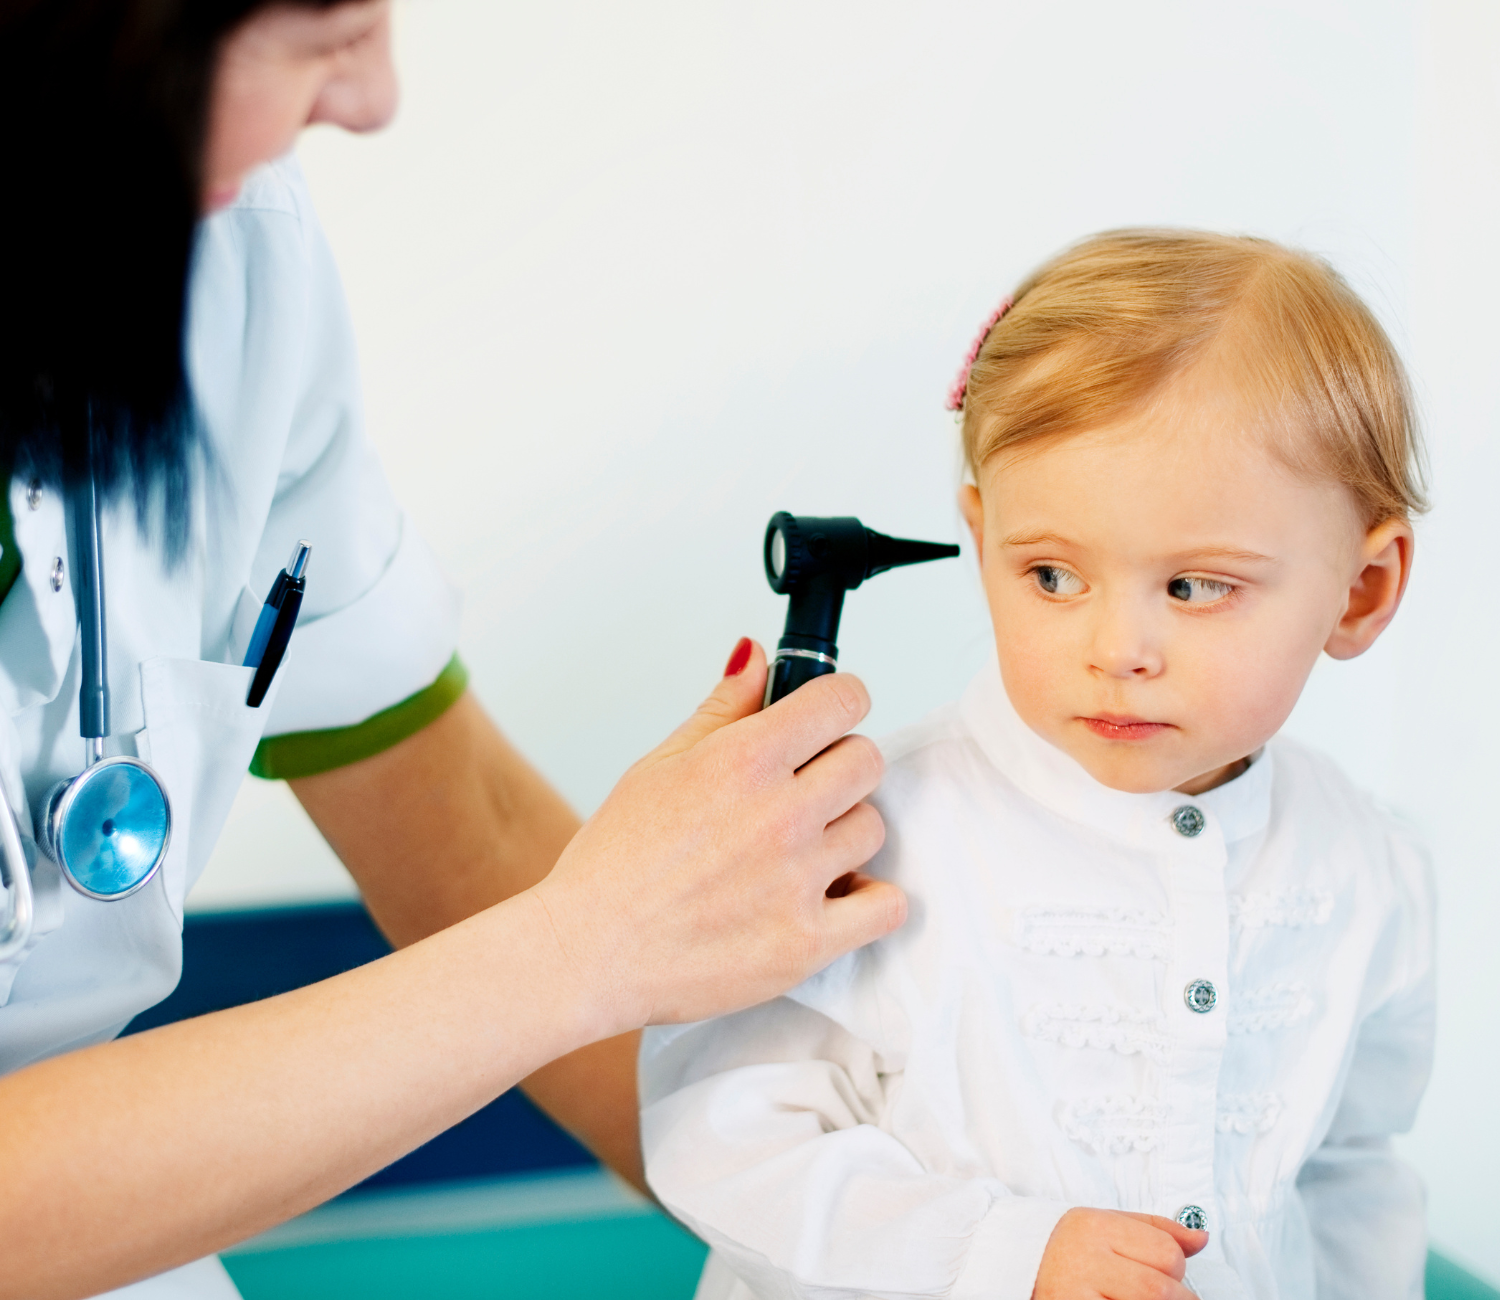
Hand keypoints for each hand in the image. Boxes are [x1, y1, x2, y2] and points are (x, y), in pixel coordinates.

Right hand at [532, 638, 905, 1031]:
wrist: (587, 954)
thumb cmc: (614, 863)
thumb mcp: (658, 766)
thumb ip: (722, 708)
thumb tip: (758, 657)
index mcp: (742, 761)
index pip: (842, 701)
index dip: (840, 701)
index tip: (831, 715)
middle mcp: (778, 815)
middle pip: (867, 761)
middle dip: (841, 766)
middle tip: (807, 788)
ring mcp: (797, 881)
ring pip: (872, 828)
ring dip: (845, 833)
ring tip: (801, 850)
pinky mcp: (807, 943)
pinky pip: (887, 907)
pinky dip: (869, 900)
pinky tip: (835, 896)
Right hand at [1033, 1208, 1207, 1299]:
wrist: (1018, 1265)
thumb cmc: (1071, 1246)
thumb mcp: (1107, 1224)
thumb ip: (1156, 1230)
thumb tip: (1201, 1239)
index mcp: (1096, 1227)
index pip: (1167, 1253)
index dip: (1177, 1269)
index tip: (1169, 1275)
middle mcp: (1084, 1259)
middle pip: (1159, 1289)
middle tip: (1169, 1299)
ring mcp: (1075, 1294)